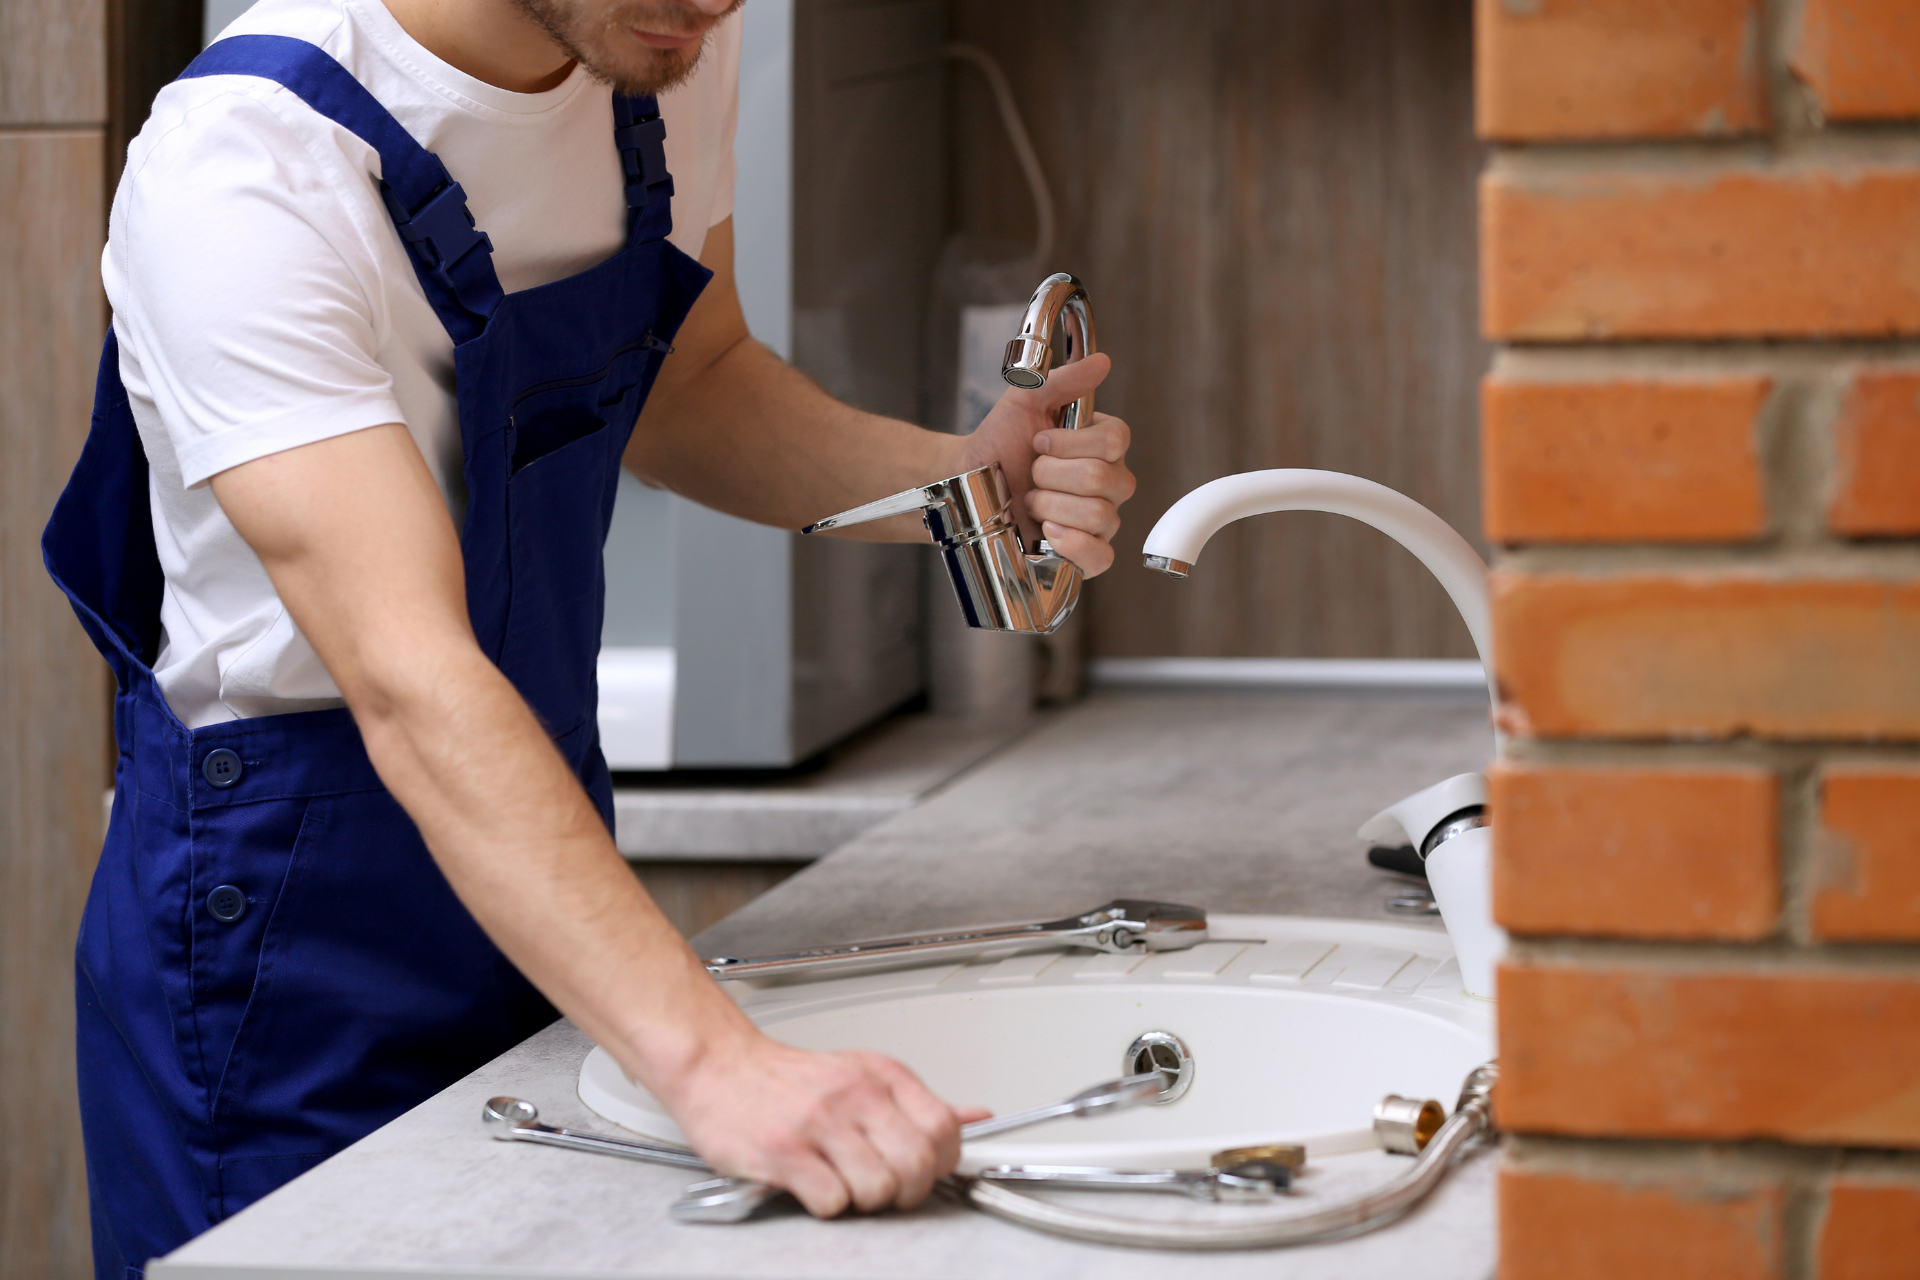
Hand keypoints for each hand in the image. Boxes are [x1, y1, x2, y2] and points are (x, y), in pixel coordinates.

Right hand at [662, 1029, 990, 1216]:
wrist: (719, 1068)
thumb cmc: (788, 1079)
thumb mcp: (862, 1075)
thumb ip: (918, 1103)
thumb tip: (975, 1117)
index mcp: (880, 1074)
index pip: (943, 1128)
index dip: (941, 1163)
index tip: (923, 1171)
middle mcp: (854, 1094)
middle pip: (917, 1164)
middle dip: (907, 1190)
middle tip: (887, 1189)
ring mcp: (818, 1122)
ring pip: (878, 1187)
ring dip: (864, 1200)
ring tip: (844, 1183)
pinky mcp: (784, 1151)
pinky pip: (832, 1201)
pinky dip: (827, 1205)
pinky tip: (814, 1185)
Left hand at [953, 352, 1134, 575]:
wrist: (969, 484)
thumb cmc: (999, 444)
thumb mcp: (1024, 403)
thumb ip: (1063, 382)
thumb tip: (1101, 362)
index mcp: (1103, 445)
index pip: (1115, 439)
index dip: (1071, 442)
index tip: (1039, 441)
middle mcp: (1110, 483)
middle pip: (1102, 478)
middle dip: (1051, 474)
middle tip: (1031, 474)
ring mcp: (1103, 521)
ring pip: (1099, 515)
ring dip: (1050, 505)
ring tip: (1030, 501)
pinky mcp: (1088, 555)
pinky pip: (1101, 556)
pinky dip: (1072, 543)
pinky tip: (1047, 530)